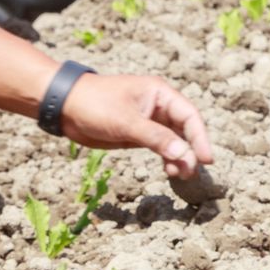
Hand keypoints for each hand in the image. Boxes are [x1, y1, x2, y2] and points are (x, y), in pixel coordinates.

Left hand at [60, 74, 213, 179]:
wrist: (63, 107)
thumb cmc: (94, 105)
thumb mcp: (126, 122)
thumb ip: (156, 138)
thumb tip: (184, 154)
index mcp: (161, 94)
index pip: (189, 116)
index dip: (200, 137)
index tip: (206, 159)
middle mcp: (159, 106)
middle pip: (185, 130)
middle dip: (190, 150)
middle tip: (190, 171)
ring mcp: (150, 120)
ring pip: (174, 140)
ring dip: (179, 157)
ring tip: (180, 174)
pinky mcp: (139, 133)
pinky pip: (161, 146)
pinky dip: (167, 158)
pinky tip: (169, 169)